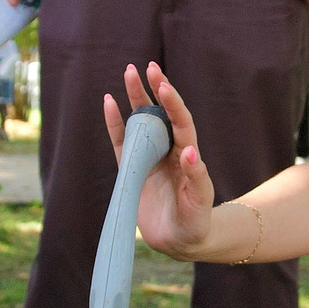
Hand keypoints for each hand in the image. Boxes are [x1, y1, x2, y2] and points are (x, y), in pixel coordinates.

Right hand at [105, 60, 217, 259]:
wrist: (179, 240)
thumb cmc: (195, 221)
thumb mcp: (199, 202)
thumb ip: (196, 178)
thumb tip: (191, 153)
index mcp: (188, 154)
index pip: (181, 122)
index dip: (172, 104)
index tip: (163, 85)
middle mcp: (169, 150)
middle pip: (161, 113)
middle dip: (154, 90)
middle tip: (146, 67)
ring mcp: (150, 156)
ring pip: (141, 121)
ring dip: (135, 98)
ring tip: (128, 73)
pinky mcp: (132, 168)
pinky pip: (121, 140)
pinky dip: (115, 122)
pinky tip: (109, 102)